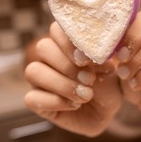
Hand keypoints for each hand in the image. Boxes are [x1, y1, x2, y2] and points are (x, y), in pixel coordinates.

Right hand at [24, 22, 122, 136]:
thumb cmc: (107, 85)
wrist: (106, 111)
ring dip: (62, 84)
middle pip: (43, 48)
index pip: (57, 29)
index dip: (69, 43)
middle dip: (67, 65)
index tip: (87, 59)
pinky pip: (31, 98)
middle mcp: (49, 57)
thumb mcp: (109, 71)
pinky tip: (75, 105)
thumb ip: (99, 59)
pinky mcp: (36, 100)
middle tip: (89, 79)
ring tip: (86, 95)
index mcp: (66, 43)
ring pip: (34, 71)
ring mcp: (39, 79)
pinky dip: (56, 101)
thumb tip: (88, 55)